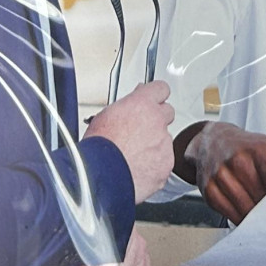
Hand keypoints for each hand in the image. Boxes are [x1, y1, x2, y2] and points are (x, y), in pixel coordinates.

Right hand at [86, 81, 174, 201]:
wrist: (101, 177)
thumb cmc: (97, 149)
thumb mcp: (105, 116)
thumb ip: (126, 107)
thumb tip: (131, 106)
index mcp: (142, 104)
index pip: (160, 88)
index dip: (155, 95)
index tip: (153, 99)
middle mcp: (157, 121)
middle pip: (168, 113)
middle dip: (158, 119)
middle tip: (142, 129)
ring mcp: (164, 143)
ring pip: (165, 139)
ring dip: (154, 144)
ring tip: (133, 155)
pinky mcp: (167, 164)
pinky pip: (164, 161)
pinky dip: (155, 165)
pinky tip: (138, 168)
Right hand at [177, 122, 265, 223]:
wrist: (213, 140)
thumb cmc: (249, 146)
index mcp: (260, 150)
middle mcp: (239, 161)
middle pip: (261, 199)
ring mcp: (221, 175)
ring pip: (244, 210)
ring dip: (257, 221)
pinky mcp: (208, 189)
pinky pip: (228, 213)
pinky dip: (240, 219)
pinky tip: (248, 220)